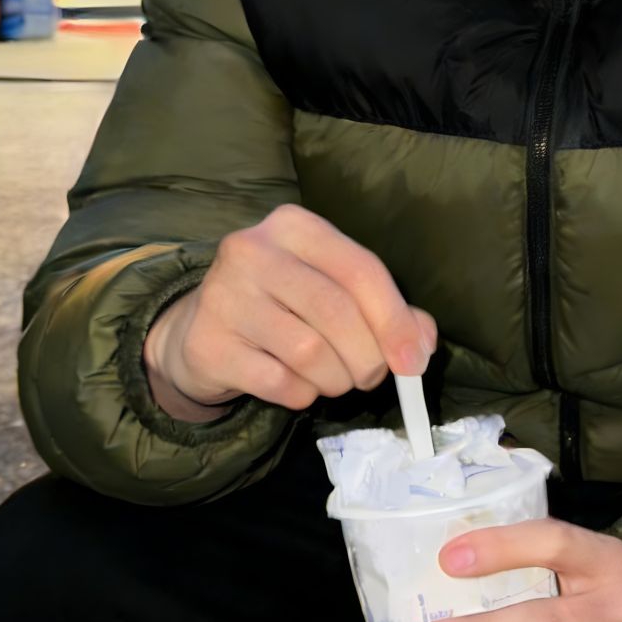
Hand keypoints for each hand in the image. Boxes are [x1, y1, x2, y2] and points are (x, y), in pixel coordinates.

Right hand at [143, 204, 436, 420]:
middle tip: (368, 377)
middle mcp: (253, 250)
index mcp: (294, 226)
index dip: (395, 320)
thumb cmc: (282, 306)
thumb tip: (420, 346)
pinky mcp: (208, 344)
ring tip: (332, 379)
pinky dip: (302, 394)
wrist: (201, 330)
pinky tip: (296, 385)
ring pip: (310, 352)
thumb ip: (386, 311)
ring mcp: (224, 295)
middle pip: (336, 312)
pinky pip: (280, 383)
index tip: (413, 362)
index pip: (360, 270)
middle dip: (367, 358)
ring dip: (335, 380)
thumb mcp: (334, 291)